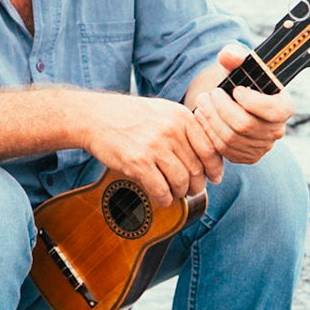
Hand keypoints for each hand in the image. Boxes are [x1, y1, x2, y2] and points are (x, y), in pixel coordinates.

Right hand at [79, 92, 223, 206]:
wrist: (95, 117)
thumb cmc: (129, 116)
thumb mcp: (162, 111)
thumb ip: (185, 127)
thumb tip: (208, 154)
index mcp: (180, 116)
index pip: (209, 148)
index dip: (215, 168)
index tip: (214, 178)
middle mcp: (171, 130)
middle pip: (196, 168)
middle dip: (197, 184)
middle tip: (192, 189)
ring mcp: (154, 146)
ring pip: (181, 181)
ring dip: (180, 192)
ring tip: (176, 193)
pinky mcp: (138, 162)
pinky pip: (161, 189)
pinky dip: (164, 199)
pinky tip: (162, 198)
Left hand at [192, 44, 292, 163]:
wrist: (231, 99)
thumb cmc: (238, 79)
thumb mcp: (237, 63)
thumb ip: (233, 55)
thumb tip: (228, 56)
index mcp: (284, 106)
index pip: (275, 111)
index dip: (253, 102)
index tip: (236, 90)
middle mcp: (277, 130)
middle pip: (246, 126)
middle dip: (222, 109)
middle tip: (209, 94)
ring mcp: (262, 147)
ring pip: (232, 139)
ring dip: (211, 120)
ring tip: (201, 103)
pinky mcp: (245, 157)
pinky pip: (224, 150)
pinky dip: (209, 133)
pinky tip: (202, 117)